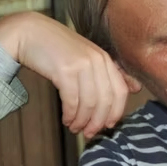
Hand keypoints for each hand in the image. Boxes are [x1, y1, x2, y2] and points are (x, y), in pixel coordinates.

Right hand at [0, 12, 130, 136]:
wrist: (30, 32)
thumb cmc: (58, 48)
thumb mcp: (87, 56)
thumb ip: (108, 72)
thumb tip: (136, 88)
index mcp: (105, 58)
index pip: (120, 91)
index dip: (115, 112)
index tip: (108, 125)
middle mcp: (97, 60)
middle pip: (105, 101)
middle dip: (97, 122)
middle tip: (89, 133)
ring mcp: (81, 64)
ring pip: (88, 104)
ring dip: (82, 121)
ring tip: (74, 128)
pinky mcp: (64, 71)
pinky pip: (72, 101)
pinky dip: (70, 115)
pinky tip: (66, 120)